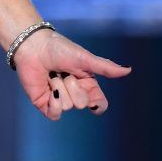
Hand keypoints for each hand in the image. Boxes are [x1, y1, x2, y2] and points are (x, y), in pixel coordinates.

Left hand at [11, 29, 130, 120]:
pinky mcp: (44, 103)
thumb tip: (128, 70)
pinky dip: (53, 103)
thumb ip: (105, 67)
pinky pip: (55, 115)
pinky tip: (49, 87)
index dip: (97, 105)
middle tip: (63, 71)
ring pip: (67, 106)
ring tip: (52, 74)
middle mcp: (74, 94)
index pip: (99, 105)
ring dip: (59, 86)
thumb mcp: (84, 58)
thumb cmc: (59, 48)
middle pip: (82, 104)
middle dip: (73, 86)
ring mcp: (59, 99)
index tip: (90, 95)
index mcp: (87, 84)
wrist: (33, 46)